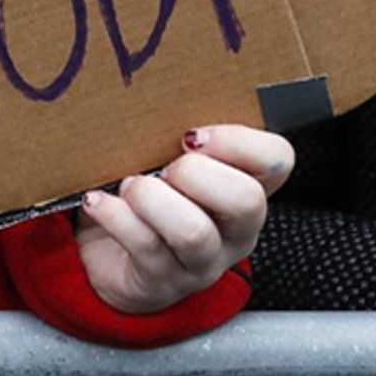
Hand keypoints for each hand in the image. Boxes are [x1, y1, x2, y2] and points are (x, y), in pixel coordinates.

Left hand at [76, 125, 292, 313]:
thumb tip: (157, 92)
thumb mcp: (174, 162)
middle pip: (246, 200)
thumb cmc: (150, 198)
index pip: (278, 159)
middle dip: (195, 173)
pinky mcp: (163, 282)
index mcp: (249, 188)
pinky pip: (144, 245)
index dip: (239, 141)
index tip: (191, 136)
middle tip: (163, 169)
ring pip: (193, 231)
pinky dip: (114, 214)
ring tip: (128, 187)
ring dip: (151, 198)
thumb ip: (184, 139)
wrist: (115, 259)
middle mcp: (237, 230)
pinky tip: (97, 202)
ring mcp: (203, 262)